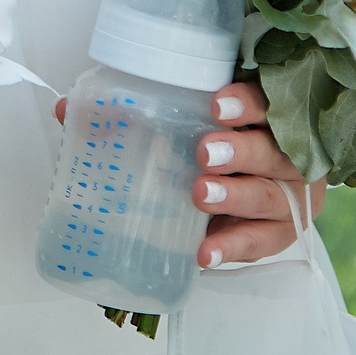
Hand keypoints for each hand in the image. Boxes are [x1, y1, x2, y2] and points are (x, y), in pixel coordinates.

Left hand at [52, 77, 321, 267]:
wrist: (245, 199)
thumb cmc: (210, 149)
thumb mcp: (180, 126)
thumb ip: (131, 115)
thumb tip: (67, 109)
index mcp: (264, 118)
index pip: (266, 101)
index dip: (245, 102)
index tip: (215, 106)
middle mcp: (284, 155)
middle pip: (273, 148)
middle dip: (239, 148)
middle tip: (203, 152)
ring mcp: (288, 197)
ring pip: (271, 195)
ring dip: (235, 195)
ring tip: (200, 194)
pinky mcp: (281, 234)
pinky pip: (262, 243)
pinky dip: (232, 247)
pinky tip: (204, 253)